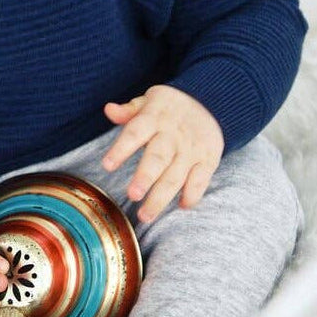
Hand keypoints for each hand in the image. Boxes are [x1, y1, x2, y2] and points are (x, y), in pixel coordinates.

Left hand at [102, 84, 223, 222]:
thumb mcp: (148, 100)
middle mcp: (173, 135)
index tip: (107, 166)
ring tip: (145, 216)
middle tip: (132, 196)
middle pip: (158, 158)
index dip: (121, 149)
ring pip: (176, 175)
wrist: (210, 101)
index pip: (135, 133)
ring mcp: (192, 148)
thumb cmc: (168, 108)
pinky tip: (182, 206)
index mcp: (154, 118)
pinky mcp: (208, 158)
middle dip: (145, 177)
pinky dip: (193, 194)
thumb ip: (128, 111)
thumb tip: (108, 110)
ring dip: (162, 197)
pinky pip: (201, 179)